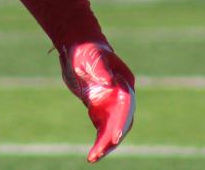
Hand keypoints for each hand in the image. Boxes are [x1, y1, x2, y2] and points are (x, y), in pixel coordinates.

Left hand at [61, 41, 135, 161]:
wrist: (78, 48)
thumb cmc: (86, 50)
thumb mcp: (91, 57)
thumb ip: (101, 69)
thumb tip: (110, 82)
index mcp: (124, 82)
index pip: (126, 106)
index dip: (121, 121)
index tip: (115, 136)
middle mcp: (122, 96)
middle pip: (121, 121)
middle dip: (112, 138)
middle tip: (99, 152)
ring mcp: (112, 104)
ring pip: (113, 128)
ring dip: (105, 144)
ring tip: (93, 157)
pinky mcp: (100, 110)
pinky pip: (103, 129)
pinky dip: (99, 141)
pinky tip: (92, 154)